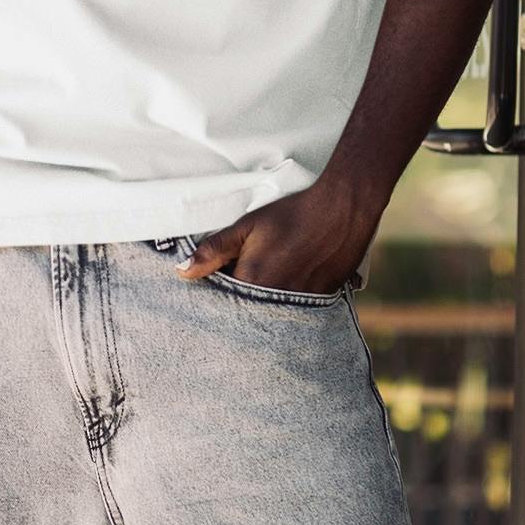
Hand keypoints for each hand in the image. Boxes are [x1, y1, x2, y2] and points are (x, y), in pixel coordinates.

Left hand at [178, 171, 383, 296]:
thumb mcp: (247, 227)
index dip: (218, 292)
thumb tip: (181, 273)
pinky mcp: (319, 303)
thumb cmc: (292, 215)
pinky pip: (294, 314)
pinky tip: (287, 284)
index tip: (218, 281)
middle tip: (245, 278)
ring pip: (269, 315)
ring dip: (261, 305)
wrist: (343, 209)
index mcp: (252, 282)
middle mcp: (274, 301)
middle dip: (238, 303)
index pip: (221, 302)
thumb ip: (213, 251)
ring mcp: (300, 305)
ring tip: (267, 280)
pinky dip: (285, 306)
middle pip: (245, 313)